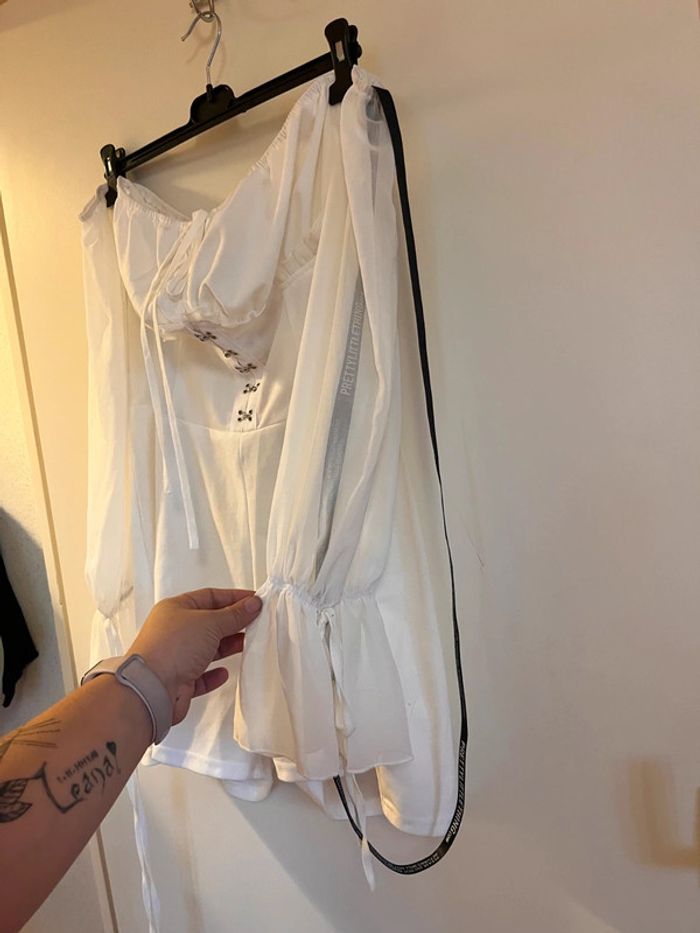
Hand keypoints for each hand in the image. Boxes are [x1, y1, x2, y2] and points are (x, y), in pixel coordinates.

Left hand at [128, 588, 261, 724]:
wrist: (151, 689)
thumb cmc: (173, 648)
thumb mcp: (210, 623)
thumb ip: (234, 614)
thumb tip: (253, 604)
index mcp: (176, 609)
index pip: (210, 597)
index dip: (234, 598)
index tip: (255, 601)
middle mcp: (174, 631)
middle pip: (210, 622)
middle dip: (233, 622)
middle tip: (257, 622)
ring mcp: (176, 657)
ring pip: (207, 648)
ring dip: (227, 646)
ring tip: (248, 644)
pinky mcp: (179, 681)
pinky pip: (201, 675)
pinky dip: (214, 674)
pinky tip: (224, 673)